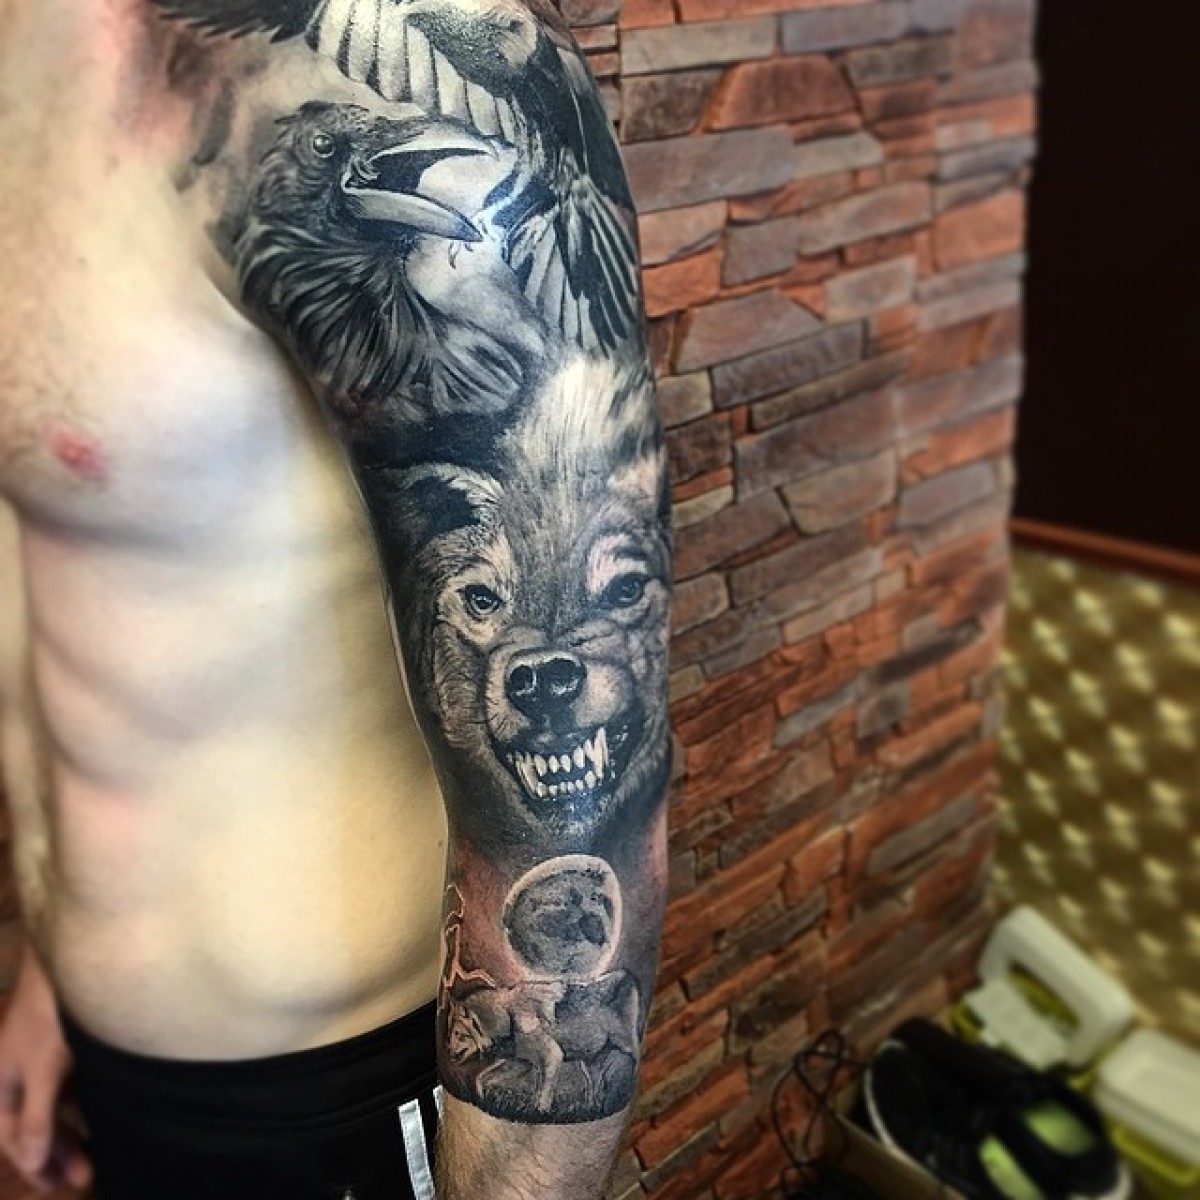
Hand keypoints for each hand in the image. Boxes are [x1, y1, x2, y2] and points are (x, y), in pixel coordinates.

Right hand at [0, 943, 90, 1192]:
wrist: (74, 957)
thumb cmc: (51, 1015)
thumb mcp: (42, 1070)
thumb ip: (36, 1116)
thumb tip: (29, 1161)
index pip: (12, 1135)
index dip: (34, 1163)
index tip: (58, 1185)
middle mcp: (15, 1071)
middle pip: (32, 1123)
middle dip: (56, 1153)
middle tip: (85, 1179)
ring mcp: (39, 1056)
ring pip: (52, 1105)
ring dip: (71, 1132)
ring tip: (96, 1158)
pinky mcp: (63, 1043)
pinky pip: (67, 1085)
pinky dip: (80, 1105)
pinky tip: (100, 1118)